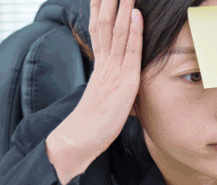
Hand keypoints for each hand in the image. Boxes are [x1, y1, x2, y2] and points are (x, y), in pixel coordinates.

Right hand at [75, 0, 142, 150]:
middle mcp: (104, 63)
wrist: (80, 139)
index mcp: (100, 66)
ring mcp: (113, 71)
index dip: (100, 7)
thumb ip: (114, 87)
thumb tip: (124, 89)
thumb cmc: (94, 124)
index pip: (99, 29)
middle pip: (105, 22)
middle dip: (109, 0)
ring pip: (117, 30)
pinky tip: (136, 14)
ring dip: (123, 6)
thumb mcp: (107, 99)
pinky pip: (129, 52)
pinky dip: (133, 31)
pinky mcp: (124, 82)